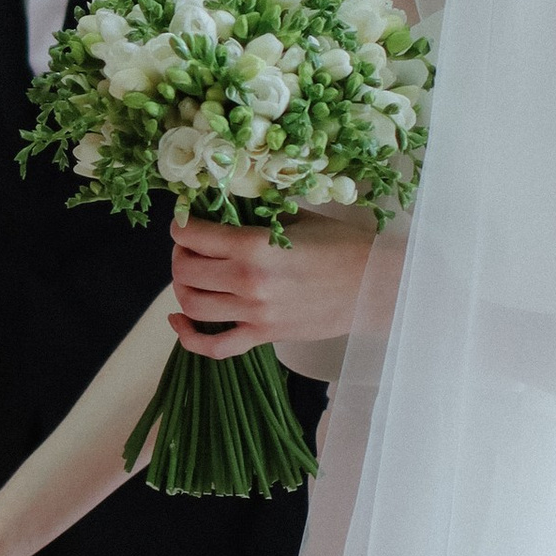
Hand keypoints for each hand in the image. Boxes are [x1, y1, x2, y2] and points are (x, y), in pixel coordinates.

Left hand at [169, 209, 374, 355]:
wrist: (376, 285)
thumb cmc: (342, 245)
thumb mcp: (296, 217)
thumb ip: (256, 215)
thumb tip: (222, 208)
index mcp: (253, 246)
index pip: (192, 235)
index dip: (181, 224)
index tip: (185, 220)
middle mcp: (248, 281)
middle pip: (185, 270)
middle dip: (180, 254)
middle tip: (190, 246)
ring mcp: (254, 313)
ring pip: (191, 305)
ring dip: (182, 287)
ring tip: (192, 274)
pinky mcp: (264, 336)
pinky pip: (214, 346)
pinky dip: (188, 337)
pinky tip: (179, 321)